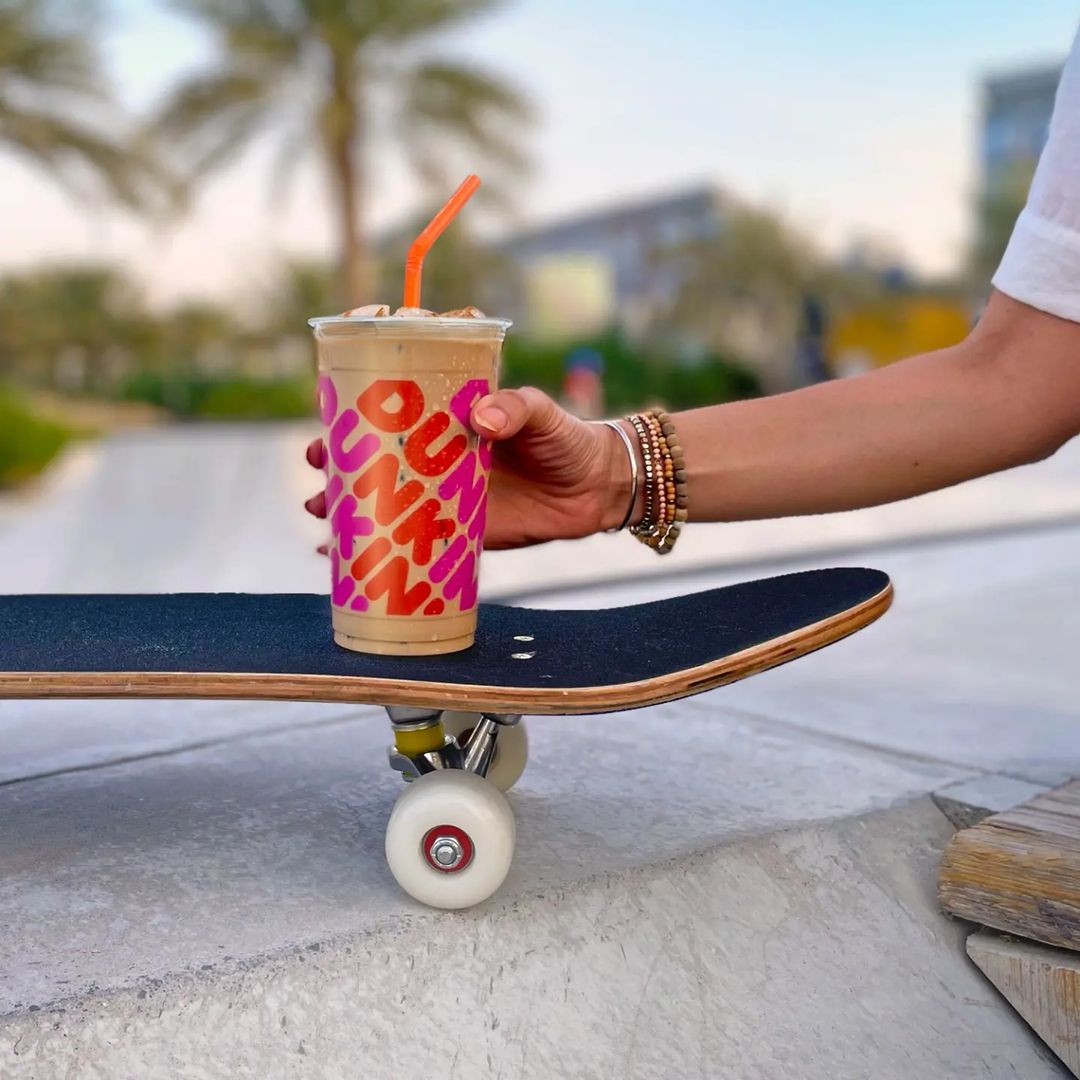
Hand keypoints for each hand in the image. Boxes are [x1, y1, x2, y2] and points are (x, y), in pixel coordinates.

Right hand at [303, 387, 631, 549]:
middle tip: (316, 490)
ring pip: (388, 509)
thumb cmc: (566, 438)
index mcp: (446, 427)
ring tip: (323, 524)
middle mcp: (438, 464)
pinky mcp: (463, 535)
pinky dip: (385, 554)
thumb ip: (515, 408)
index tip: (324, 440)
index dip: (351, 432)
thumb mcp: (540, 412)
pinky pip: (417, 546)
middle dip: (339, 480)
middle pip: (376, 470)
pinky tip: (354, 564)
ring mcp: (447, 501)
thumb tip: (482, 418)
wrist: (598, 486)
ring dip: (352, 518)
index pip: (388, 425)